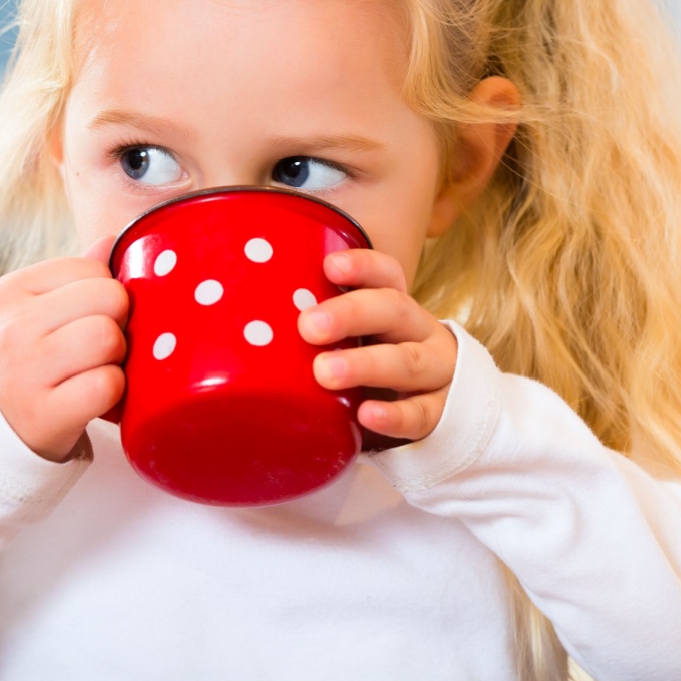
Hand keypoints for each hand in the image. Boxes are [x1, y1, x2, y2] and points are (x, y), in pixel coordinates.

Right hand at [0, 236, 126, 462]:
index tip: (87, 318)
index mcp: (9, 292)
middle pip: (109, 299)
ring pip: (109, 338)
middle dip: (117, 322)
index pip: (92, 268)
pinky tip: (93, 396)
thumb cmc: (17, 360)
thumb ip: (73, 277)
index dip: (104, 293)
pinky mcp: (43, 416)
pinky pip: (107, 385)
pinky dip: (113, 392)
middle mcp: (11, 328)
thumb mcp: (28, 310)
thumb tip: (112, 240)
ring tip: (95, 368)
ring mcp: (24, 373)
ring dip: (116, 357)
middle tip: (98, 347)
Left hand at [297, 248, 457, 442]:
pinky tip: (367, 414)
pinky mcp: (442, 415)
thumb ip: (315, 329)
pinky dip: (395, 415)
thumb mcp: (354, 343)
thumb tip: (239, 315)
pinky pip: (422, 414)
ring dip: (366, 364)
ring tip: (325, 372)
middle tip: (309, 326)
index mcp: (396, 310)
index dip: (363, 266)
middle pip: (394, 310)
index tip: (330, 265)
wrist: (433, 415)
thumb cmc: (377, 369)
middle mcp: (420, 333)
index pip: (387, 276)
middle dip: (352, 313)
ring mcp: (437, 373)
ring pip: (408, 361)